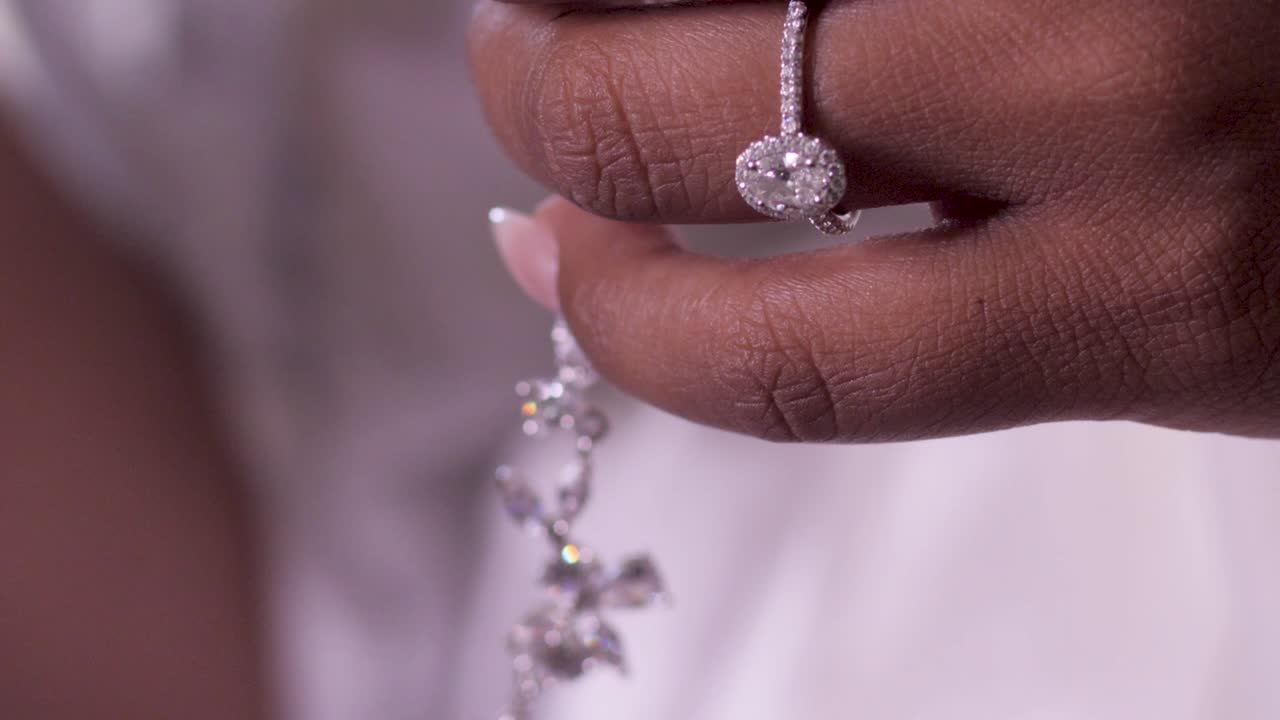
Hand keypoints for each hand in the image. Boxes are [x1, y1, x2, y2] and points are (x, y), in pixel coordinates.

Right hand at [473, 0, 1279, 440]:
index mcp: (1146, 293)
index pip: (776, 356)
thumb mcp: (1148, 324)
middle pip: (690, 116)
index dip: (616, 320)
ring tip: (586, 3)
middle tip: (524, 77)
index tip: (551, 259)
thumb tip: (627, 239)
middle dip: (544, 96)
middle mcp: (1120, 91)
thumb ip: (910, 301)